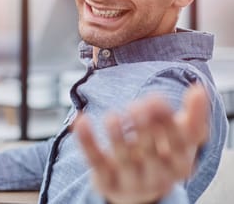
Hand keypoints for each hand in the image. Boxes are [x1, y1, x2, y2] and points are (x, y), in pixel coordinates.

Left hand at [74, 84, 208, 203]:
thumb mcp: (181, 139)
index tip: (156, 99)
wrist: (137, 190)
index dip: (167, 121)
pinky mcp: (105, 179)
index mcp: (180, 164)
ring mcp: (129, 180)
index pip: (178, 145)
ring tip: (113, 117)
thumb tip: (198, 89)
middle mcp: (156, 175)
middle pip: (151, 151)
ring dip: (118, 136)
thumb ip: (193, 116)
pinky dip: (87, 141)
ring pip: (123, 158)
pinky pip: (95, 160)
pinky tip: (80, 121)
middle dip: (144, 127)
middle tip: (136, 106)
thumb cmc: (162, 154)